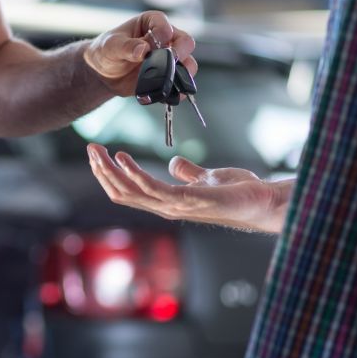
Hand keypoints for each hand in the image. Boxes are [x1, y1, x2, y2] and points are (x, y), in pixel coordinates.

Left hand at [83, 10, 196, 96]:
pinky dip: (177, 89)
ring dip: (182, 73)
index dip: (162, 36)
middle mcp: (165, 39)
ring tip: (169, 80)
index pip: (165, 26)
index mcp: (152, 23)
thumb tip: (143, 50)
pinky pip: (180, 83)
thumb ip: (126, 47)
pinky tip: (168, 94)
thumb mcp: (111, 46)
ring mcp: (168, 58)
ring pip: (188, 63)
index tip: (151, 47)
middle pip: (185, 42)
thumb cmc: (106, 51)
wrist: (103, 73)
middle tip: (168, 62)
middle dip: (179, 53)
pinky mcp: (167, 76)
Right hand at [86, 144, 288, 233]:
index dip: (109, 175)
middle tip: (90, 149)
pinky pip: (152, 189)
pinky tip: (123, 158)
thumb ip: (188, 172)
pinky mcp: (188, 201)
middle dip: (102, 171)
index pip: (128, 193)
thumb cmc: (240, 193)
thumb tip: (174, 164)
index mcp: (168, 203)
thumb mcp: (208, 178)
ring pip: (130, 192)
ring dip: (109, 171)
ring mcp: (175, 207)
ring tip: (98, 151)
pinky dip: (134, 173)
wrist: (265, 202)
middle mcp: (166, 208)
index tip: (98, 155)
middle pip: (122, 193)